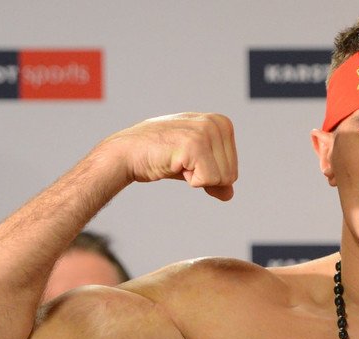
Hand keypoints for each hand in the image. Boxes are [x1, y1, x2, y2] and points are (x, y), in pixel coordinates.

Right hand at [97, 112, 237, 200]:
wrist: (126, 154)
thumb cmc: (157, 156)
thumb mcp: (193, 165)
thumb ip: (214, 176)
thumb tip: (229, 194)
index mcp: (220, 123)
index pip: (232, 169)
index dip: (210, 175)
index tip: (188, 161)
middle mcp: (216, 123)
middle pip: (231, 175)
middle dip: (205, 177)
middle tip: (180, 162)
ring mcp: (206, 131)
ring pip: (223, 179)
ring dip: (197, 178)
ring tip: (177, 161)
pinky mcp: (196, 144)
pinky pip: (209, 181)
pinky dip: (191, 181)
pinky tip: (174, 163)